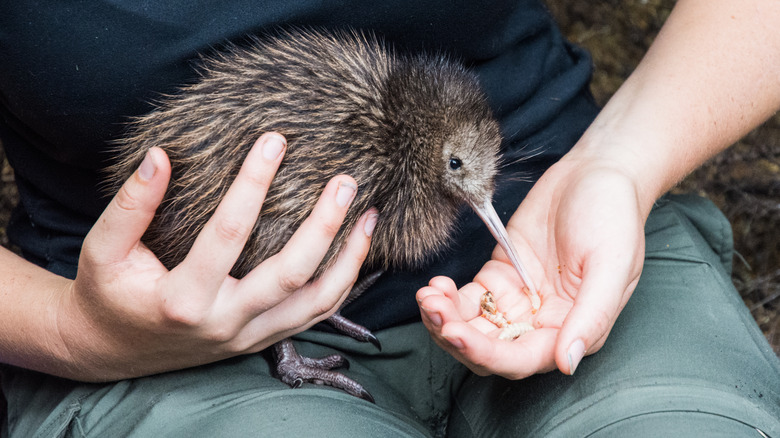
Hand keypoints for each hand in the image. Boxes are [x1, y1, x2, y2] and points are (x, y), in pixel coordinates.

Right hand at [57, 132, 375, 380]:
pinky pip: (315, 316)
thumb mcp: (103, 249)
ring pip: (316, 302)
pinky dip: (342, 284)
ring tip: (368, 214)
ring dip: (348, 258)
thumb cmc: (110, 292)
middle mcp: (224, 322)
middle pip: (290, 273)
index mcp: (182, 299)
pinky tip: (356, 250)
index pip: (227, 234)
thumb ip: (131, 205)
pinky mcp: (262, 340)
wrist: (114, 348)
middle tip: (345, 180)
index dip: (252, 183)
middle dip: (324, 224)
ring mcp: (248, 336)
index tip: (275, 140)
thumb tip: (159, 155)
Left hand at [417, 150, 645, 377]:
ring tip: (427, 296)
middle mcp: (540, 323)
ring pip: (472, 327)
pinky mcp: (498, 276)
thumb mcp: (612, 265)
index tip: (456, 334)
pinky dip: (447, 298)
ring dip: (445, 319)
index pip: (521, 358)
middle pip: (489, 349)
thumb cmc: (614, 217)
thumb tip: (567, 363)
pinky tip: (435, 285)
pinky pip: (467, 299)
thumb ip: (591, 317)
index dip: (486, 353)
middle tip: (432, 311)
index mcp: (571, 329)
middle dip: (455, 337)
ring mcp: (517, 301)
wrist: (597, 173)